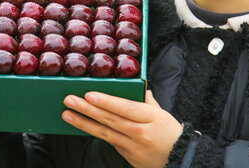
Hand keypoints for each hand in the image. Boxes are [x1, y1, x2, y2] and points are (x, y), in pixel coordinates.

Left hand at [62, 90, 182, 167]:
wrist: (181, 160)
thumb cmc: (172, 134)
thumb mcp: (162, 114)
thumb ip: (147, 101)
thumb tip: (138, 87)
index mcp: (151, 118)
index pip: (125, 107)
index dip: (107, 101)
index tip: (89, 94)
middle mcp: (140, 133)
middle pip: (110, 119)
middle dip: (87, 109)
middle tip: (69, 100)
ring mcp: (132, 147)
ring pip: (104, 133)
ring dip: (83, 123)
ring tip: (67, 114)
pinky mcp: (127, 156)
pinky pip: (109, 141)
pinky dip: (95, 132)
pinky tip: (81, 125)